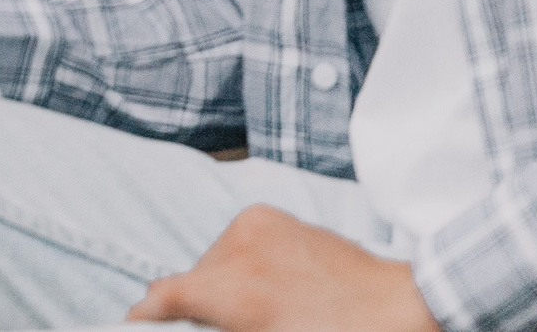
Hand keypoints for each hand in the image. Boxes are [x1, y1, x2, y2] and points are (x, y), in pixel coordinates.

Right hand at [129, 206, 440, 331]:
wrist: (397, 309)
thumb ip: (215, 325)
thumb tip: (172, 314)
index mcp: (232, 291)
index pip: (160, 297)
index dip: (145, 316)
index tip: (140, 324)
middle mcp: (236, 250)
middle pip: (188, 280)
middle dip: (198, 304)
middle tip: (224, 325)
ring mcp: (252, 227)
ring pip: (211, 260)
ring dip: (221, 283)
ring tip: (259, 308)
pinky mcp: (269, 215)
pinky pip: (234, 242)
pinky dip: (241, 263)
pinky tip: (268, 283)